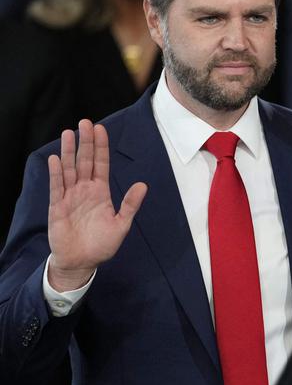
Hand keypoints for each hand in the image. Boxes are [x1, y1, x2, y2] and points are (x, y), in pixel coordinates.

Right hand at [47, 120, 146, 291]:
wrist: (82, 262)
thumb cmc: (101, 244)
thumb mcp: (121, 224)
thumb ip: (130, 204)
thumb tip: (142, 185)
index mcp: (100, 192)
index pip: (100, 164)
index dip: (100, 147)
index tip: (100, 129)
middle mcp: (84, 190)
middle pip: (85, 161)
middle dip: (85, 142)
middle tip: (85, 123)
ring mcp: (70, 197)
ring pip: (69, 169)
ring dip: (69, 152)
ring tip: (68, 133)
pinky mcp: (58, 207)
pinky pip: (57, 187)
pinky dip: (57, 173)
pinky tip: (56, 159)